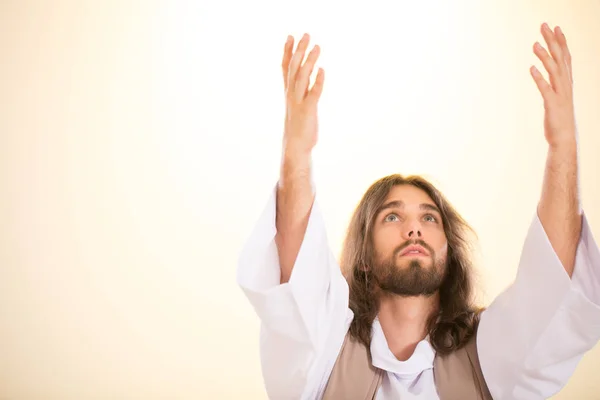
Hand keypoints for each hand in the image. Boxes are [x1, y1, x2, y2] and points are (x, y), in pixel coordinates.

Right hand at [281, 34, 324, 156]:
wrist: (295, 146)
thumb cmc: (298, 126)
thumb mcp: (298, 104)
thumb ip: (302, 90)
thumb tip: (308, 76)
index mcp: (289, 92)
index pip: (285, 68)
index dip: (288, 52)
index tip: (291, 36)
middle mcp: (292, 94)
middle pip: (293, 68)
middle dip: (299, 51)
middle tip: (306, 34)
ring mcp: (299, 102)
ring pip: (302, 78)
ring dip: (309, 61)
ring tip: (317, 47)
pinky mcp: (308, 110)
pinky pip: (313, 93)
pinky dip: (317, 81)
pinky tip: (322, 70)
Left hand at [530, 23, 576, 148]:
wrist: (563, 138)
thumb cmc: (559, 118)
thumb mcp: (557, 96)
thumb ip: (553, 83)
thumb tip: (544, 71)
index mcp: (566, 82)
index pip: (565, 56)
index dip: (561, 41)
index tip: (555, 27)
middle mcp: (565, 85)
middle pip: (559, 58)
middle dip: (552, 41)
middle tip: (544, 26)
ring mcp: (559, 94)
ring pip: (553, 71)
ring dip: (544, 57)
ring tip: (534, 44)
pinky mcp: (552, 105)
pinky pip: (545, 89)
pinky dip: (539, 78)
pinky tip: (531, 68)